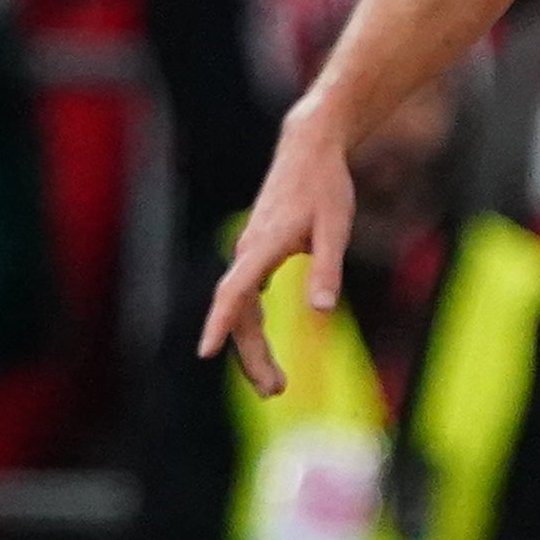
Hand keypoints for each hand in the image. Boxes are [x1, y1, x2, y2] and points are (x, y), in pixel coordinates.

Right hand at [196, 97, 362, 392]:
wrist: (309, 148)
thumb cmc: (325, 185)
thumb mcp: (336, 227)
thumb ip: (327, 269)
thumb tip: (321, 313)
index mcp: (264, 246)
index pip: (234, 293)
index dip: (218, 324)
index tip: (203, 353)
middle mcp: (249, 251)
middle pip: (238, 313)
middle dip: (251, 356)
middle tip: (275, 391)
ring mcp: (250, 252)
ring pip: (242, 309)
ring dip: (252, 347)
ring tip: (275, 383)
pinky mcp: (258, 251)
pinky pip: (246, 297)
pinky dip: (251, 326)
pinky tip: (261, 345)